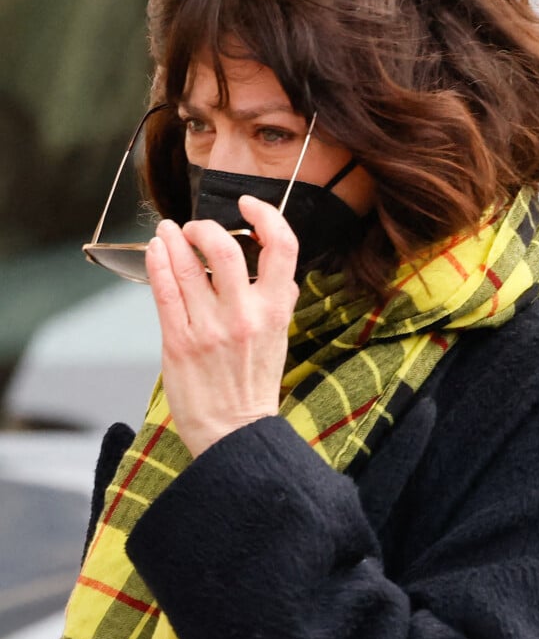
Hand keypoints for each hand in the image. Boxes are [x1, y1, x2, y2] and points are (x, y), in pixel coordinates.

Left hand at [145, 195, 298, 457]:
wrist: (235, 434)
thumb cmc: (254, 384)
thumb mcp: (280, 338)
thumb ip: (280, 301)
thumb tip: (283, 272)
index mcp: (277, 310)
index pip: (283, 247)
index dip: (266, 215)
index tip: (248, 204)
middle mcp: (245, 315)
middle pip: (225, 248)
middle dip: (204, 227)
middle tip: (194, 227)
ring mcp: (209, 329)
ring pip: (186, 266)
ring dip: (172, 239)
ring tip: (167, 231)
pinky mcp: (179, 343)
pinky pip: (164, 291)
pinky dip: (157, 263)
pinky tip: (155, 251)